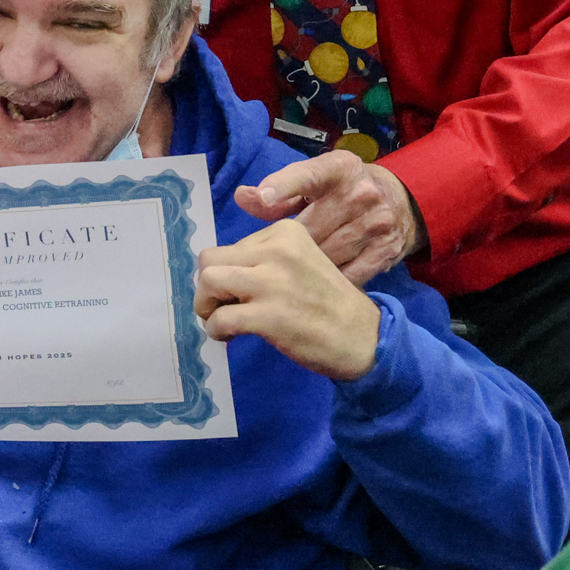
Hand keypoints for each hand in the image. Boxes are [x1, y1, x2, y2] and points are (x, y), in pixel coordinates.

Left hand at [195, 220, 380, 380]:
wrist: (364, 337)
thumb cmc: (329, 303)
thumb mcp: (301, 262)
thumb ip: (265, 260)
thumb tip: (218, 273)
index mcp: (285, 233)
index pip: (230, 246)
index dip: (227, 272)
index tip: (241, 292)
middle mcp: (278, 250)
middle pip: (210, 259)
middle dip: (207, 286)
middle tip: (221, 306)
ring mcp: (273, 282)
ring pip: (208, 281)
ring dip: (205, 305)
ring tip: (221, 320)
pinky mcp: (269, 316)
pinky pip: (219, 318)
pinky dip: (215, 330)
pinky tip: (229, 336)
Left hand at [234, 151, 422, 287]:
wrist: (404, 204)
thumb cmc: (346, 192)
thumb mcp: (318, 183)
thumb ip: (281, 194)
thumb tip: (243, 197)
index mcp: (340, 169)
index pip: (309, 175)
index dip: (284, 186)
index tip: (263, 198)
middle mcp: (361, 193)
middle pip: (310, 229)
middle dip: (285, 248)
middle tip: (266, 263)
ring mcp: (377, 223)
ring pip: (326, 256)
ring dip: (304, 270)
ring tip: (287, 278)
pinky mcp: (386, 251)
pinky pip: (348, 275)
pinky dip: (329, 283)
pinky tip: (315, 287)